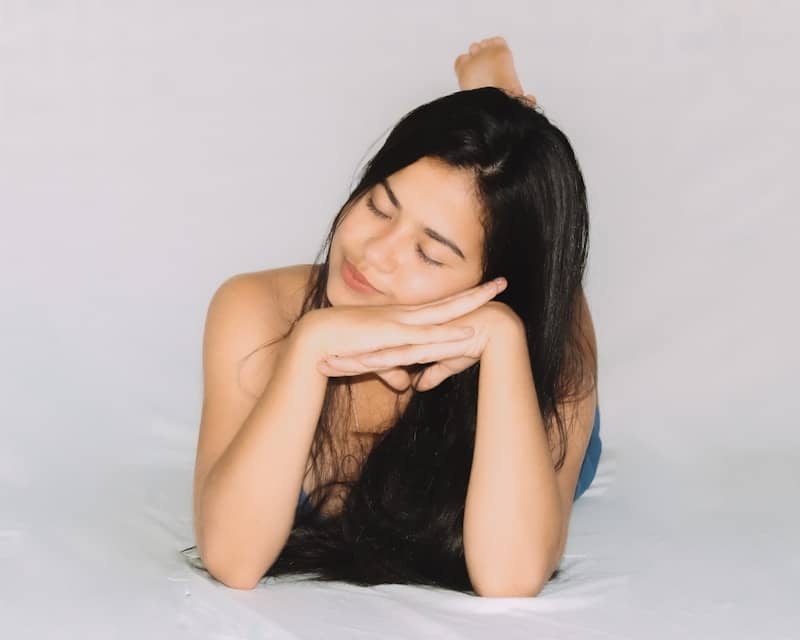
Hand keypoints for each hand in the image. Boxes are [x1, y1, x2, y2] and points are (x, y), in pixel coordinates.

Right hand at [297, 277, 507, 390]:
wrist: (316, 341)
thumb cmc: (340, 346)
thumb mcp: (373, 361)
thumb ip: (392, 369)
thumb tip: (407, 384)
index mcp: (401, 318)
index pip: (438, 307)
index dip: (461, 299)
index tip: (483, 292)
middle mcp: (404, 316)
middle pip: (448, 303)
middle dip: (476, 293)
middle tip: (502, 283)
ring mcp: (400, 323)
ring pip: (443, 314)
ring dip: (469, 306)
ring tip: (495, 298)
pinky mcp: (392, 337)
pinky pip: (427, 336)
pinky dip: (449, 335)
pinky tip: (468, 333)